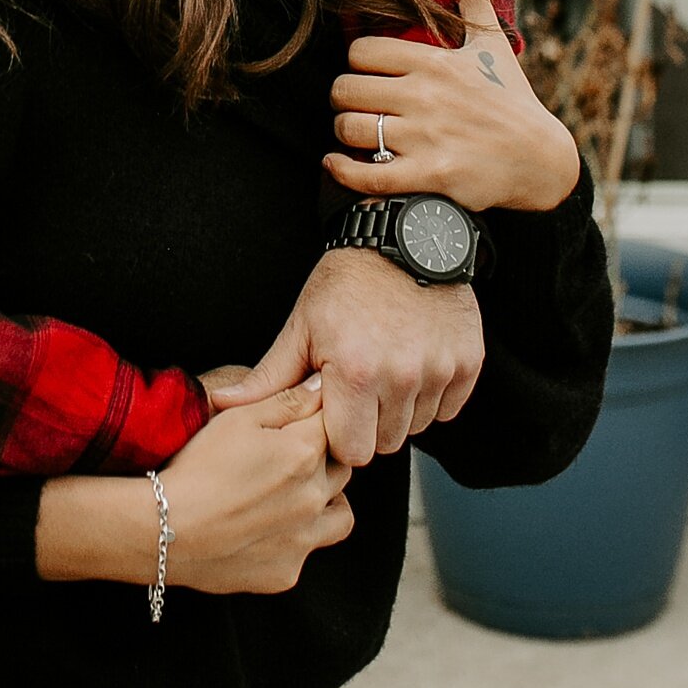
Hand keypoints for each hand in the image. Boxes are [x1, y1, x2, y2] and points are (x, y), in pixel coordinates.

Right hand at [34, 378, 351, 594]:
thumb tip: (323, 385)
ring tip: (291, 496)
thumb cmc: (197, 467)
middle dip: (324, 459)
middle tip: (287, 458)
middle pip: (342, 467)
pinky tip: (264, 530)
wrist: (163, 530)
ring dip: (326, 502)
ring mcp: (304, 539)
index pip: (336, 424)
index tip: (299, 421)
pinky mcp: (287, 572)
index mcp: (305, 451)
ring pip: (341, 514)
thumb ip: (288, 400)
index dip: (317, 419)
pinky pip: (308, 551)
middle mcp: (314, 497)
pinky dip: (295, 539)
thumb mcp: (237, 418)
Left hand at [208, 251, 483, 465]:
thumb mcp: (302, 325)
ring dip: (400, 408)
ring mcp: (440, 370)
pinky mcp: (469, 364)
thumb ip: (267, 377)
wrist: (405, 235)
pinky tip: (413, 360)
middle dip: (369, 422)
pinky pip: (448, 409)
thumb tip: (218, 404)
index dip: (338, 432)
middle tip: (359, 383)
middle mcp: (403, 376)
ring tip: (386, 366)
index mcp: (355, 373)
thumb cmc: (347, 281)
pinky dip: (431, 394)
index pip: (350, 452)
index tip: (334, 402)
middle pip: (385, 444)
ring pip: (417, 428)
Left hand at [326, 0, 578, 214]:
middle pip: (346, 89)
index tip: (366, 74)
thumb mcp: (493, 45)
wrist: (541, 161)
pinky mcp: (430, 176)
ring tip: (355, 133)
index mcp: (435, 62)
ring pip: (350, 129)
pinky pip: (367, 174)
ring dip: (344, 133)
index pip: (362, 52)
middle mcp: (426, 96)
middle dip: (344, 98)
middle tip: (355, 104)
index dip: (356, 63)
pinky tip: (336, 164)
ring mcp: (426, 138)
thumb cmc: (512, 100)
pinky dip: (342, 170)